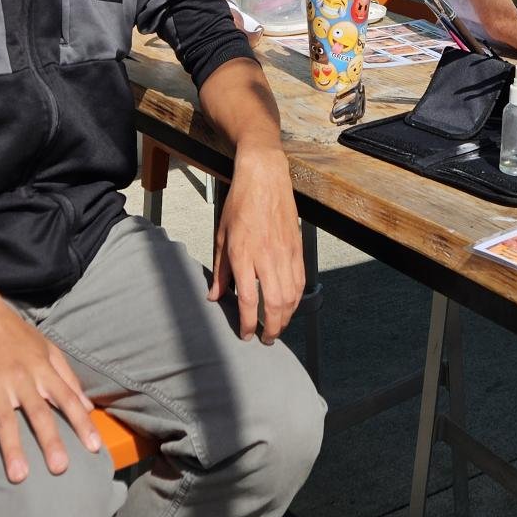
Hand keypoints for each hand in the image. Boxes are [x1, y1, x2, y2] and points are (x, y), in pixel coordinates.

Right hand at [0, 293, 100, 487]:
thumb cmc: (14, 333)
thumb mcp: (47, 348)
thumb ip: (67, 377)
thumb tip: (87, 406)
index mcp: (42, 369)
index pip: (67, 399)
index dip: (82, 423)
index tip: (95, 448)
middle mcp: (20, 378)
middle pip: (38, 413)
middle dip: (50, 441)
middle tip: (60, 469)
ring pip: (4, 421)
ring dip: (11, 449)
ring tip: (19, 476)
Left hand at [211, 144, 303, 342]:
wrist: (264, 177)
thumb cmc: (240, 203)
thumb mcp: (222, 235)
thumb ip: (220, 269)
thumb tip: (215, 296)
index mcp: (243, 254)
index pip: (249, 300)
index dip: (248, 323)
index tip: (245, 334)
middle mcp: (266, 256)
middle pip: (275, 304)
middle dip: (272, 328)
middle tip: (266, 339)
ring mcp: (285, 252)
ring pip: (291, 295)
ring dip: (286, 317)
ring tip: (278, 327)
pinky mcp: (297, 247)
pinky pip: (300, 280)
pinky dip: (297, 298)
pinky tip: (290, 306)